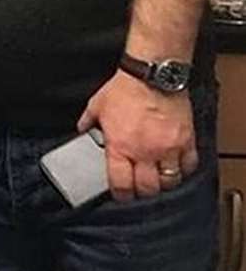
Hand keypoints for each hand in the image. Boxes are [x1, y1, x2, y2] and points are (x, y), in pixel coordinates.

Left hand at [78, 70, 197, 199]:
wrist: (152, 75)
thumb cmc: (125, 89)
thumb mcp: (97, 105)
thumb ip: (88, 121)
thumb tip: (81, 129)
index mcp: (120, 147)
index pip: (121, 184)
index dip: (121, 194)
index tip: (121, 194)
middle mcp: (144, 152)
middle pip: (148, 188)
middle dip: (143, 191)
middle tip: (140, 186)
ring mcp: (168, 148)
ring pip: (171, 181)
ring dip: (164, 182)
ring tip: (158, 177)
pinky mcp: (186, 141)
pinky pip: (189, 165)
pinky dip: (184, 169)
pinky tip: (177, 164)